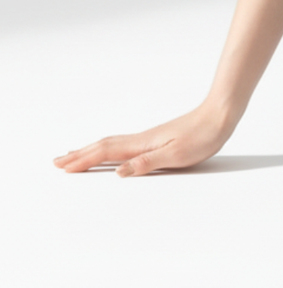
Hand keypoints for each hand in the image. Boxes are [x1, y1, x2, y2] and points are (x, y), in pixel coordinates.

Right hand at [53, 104, 236, 177]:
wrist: (219, 115)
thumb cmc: (202, 136)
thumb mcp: (176, 154)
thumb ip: (147, 163)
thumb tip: (118, 172)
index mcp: (142, 144)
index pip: (105, 153)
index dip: (83, 161)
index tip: (63, 168)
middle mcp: (141, 139)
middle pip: (102, 147)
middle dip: (79, 155)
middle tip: (57, 162)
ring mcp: (148, 138)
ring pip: (111, 144)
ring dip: (90, 150)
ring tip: (74, 155)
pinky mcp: (156, 138)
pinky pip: (123, 144)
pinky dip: (108, 148)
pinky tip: (111, 151)